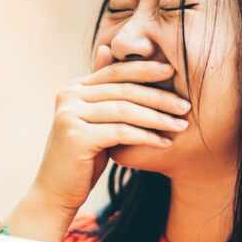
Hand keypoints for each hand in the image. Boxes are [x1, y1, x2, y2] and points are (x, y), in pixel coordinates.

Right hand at [31, 45, 190, 215]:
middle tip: (185, 105)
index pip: (115, 72)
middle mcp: (67, 96)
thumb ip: (101, 91)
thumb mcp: (93, 121)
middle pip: (123, 90)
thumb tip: (107, 48)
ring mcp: (69, 115)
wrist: (56, 192)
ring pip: (125, 111)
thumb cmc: (81, 158)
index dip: (145, 70)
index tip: (173, 72)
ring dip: (158, 118)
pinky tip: (165, 143)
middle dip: (158, 97)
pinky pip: (121, 132)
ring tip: (181, 125)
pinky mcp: (76, 136)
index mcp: (72, 88)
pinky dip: (146, 136)